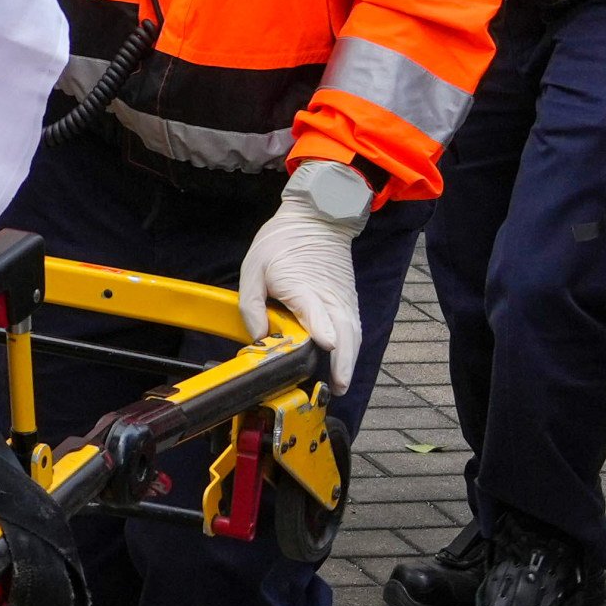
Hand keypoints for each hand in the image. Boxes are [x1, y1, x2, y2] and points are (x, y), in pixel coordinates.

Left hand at [236, 172, 363, 379]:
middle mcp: (329, 296)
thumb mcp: (253, 269)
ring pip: (352, 334)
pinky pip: (353, 328)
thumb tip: (260, 337)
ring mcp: (343, 298)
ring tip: (340, 383)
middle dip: (342, 362)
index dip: (322, 330)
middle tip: (335, 387)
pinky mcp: (348, 300)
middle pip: (343, 332)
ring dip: (350, 360)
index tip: (326, 346)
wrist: (316, 218)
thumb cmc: (282, 242)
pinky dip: (351, 347)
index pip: (317, 312)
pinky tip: (344, 363)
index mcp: (304, 286)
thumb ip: (252, 306)